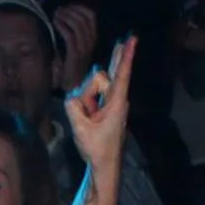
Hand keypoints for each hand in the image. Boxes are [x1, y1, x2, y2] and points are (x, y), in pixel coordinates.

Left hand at [51, 5, 99, 91]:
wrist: (70, 84)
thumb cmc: (69, 63)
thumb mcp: (74, 45)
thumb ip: (73, 31)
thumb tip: (64, 13)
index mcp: (92, 38)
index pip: (91, 16)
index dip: (79, 8)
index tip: (67, 7)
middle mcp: (91, 42)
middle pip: (83, 19)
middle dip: (70, 11)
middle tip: (58, 10)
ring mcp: (83, 49)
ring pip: (77, 25)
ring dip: (65, 16)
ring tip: (56, 15)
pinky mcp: (75, 55)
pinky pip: (70, 35)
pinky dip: (62, 26)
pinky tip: (55, 23)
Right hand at [62, 36, 134, 172]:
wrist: (105, 165)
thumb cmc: (97, 149)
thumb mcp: (81, 128)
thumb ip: (73, 107)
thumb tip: (72, 96)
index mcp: (116, 103)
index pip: (120, 74)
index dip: (125, 56)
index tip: (132, 39)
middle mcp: (116, 99)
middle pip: (100, 78)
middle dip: (95, 83)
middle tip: (108, 76)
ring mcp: (111, 102)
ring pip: (92, 88)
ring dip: (86, 101)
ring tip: (88, 121)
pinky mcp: (105, 107)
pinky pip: (93, 96)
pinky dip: (87, 102)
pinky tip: (88, 115)